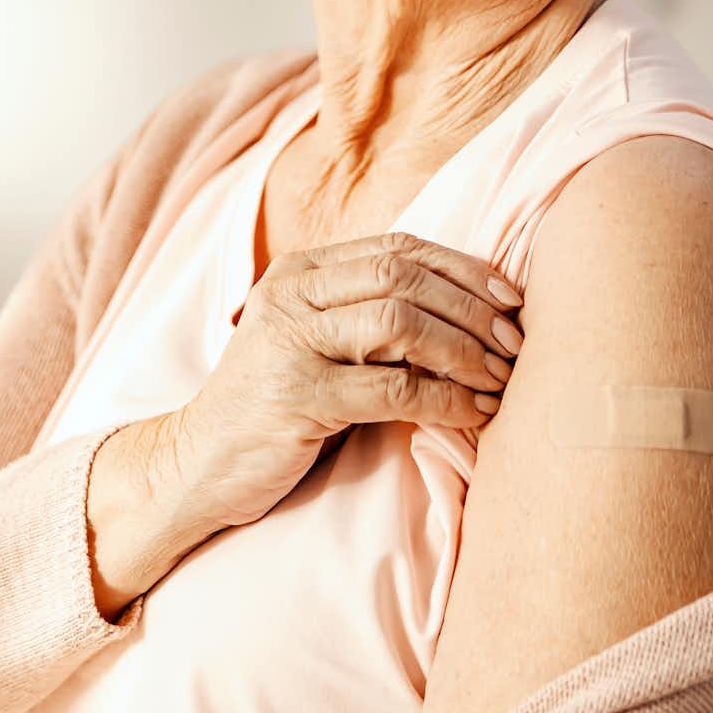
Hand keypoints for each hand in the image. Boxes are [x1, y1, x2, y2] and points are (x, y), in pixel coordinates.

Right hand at [166, 232, 523, 530]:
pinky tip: (473, 414)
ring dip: (465, 351)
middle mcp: (290, 295)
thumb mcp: (312, 343)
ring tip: (499, 379)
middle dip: (473, 308)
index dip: (464, 269)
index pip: (399, 247)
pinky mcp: (296, 397)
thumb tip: (471, 309)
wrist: (195, 465)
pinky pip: (392, 390)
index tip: (513, 300)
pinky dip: (445, 400)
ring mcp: (289, 344)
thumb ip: (365, 315)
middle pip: (404, 276)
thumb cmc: (272, 408)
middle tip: (516, 343)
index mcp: (299, 271)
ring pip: (400, 322)